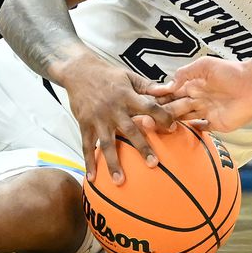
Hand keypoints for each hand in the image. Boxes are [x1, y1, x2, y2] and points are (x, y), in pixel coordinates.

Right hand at [59, 56, 178, 184]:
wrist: (78, 71)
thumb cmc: (108, 74)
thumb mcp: (129, 75)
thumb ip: (149, 86)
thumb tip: (172, 88)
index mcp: (127, 96)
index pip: (149, 108)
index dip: (162, 117)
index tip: (173, 128)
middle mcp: (113, 109)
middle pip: (130, 130)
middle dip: (142, 147)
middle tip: (154, 164)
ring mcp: (98, 119)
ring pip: (107, 144)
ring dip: (113, 163)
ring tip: (120, 181)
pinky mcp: (84, 124)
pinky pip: (87, 146)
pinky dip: (89, 162)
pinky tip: (92, 178)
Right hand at [147, 56, 251, 131]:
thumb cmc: (231, 71)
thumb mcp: (205, 66)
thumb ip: (185, 73)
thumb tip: (167, 86)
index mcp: (193, 86)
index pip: (171, 94)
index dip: (159, 98)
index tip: (145, 102)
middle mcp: (197, 100)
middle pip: (174, 108)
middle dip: (161, 113)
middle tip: (145, 119)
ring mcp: (205, 113)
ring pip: (183, 120)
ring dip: (171, 123)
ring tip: (156, 127)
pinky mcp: (216, 124)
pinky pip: (200, 130)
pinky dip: (190, 132)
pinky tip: (178, 135)